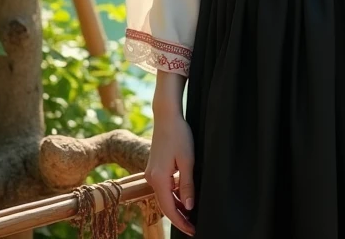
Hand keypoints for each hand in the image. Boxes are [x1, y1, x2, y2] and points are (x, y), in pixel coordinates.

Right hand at [144, 109, 195, 235]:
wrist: (167, 116)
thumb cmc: (179, 135)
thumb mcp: (188, 160)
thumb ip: (187, 185)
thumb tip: (189, 207)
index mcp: (158, 179)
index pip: (169, 209)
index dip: (181, 222)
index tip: (193, 230)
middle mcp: (151, 178)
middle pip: (164, 205)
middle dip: (178, 217)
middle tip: (193, 227)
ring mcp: (151, 172)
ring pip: (163, 196)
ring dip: (176, 206)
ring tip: (191, 214)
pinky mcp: (154, 167)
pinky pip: (163, 187)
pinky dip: (172, 195)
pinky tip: (183, 196)